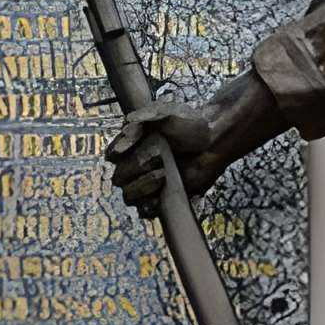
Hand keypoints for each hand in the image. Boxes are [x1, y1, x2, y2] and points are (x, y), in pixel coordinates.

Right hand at [106, 74, 274, 215]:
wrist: (213, 141)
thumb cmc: (188, 125)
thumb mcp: (163, 114)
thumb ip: (141, 120)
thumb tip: (124, 130)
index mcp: (131, 146)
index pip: (111, 156)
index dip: (117, 153)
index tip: (129, 148)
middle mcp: (136, 166)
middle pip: (119, 177)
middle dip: (136, 167)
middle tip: (158, 156)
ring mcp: (148, 184)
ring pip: (129, 195)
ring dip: (143, 186)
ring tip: (163, 174)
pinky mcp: (162, 198)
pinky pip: (145, 210)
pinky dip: (149, 205)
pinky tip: (159, 196)